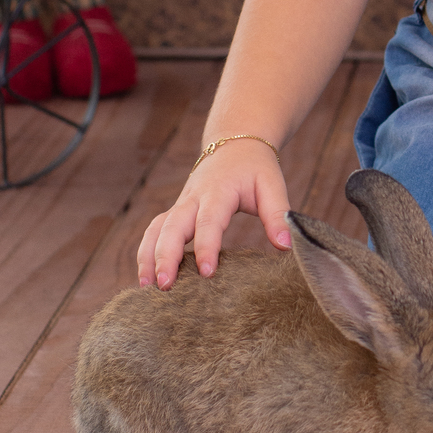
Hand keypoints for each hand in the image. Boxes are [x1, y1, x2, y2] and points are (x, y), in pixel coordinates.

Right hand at [136, 140, 292, 287]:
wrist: (235, 144)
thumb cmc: (255, 168)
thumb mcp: (272, 185)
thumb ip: (278, 215)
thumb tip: (287, 246)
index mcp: (219, 191)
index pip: (209, 221)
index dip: (206, 247)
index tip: (207, 273)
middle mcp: (193, 198)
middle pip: (172, 226)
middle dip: (166, 256)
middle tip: (165, 286)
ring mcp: (181, 204)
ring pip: (157, 228)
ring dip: (149, 256)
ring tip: (147, 288)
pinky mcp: (175, 212)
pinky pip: (155, 231)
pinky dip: (147, 252)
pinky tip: (146, 277)